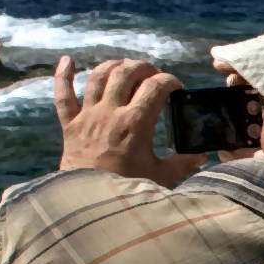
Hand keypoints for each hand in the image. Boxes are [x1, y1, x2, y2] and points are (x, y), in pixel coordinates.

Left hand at [51, 56, 207, 184]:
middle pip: (126, 73)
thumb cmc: (126, 190)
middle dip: (142, 67)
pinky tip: (67, 60)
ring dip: (112, 65)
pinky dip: (63, 75)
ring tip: (124, 65)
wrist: (88, 203)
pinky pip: (62, 94)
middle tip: (152, 74)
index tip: (176, 88)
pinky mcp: (70, 125)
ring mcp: (87, 116)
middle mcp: (110, 113)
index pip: (156, 87)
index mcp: (135, 123)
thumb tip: (200, 157)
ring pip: (97, 76)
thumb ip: (182, 163)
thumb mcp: (160, 177)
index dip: (169, 81)